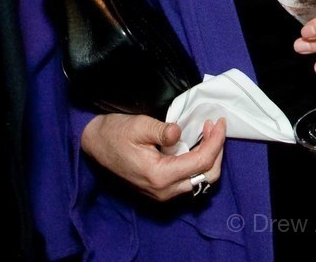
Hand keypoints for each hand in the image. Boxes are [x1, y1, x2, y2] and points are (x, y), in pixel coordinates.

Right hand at [80, 113, 226, 201]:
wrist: (96, 146)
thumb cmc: (115, 134)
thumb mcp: (138, 126)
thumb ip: (162, 130)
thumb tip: (180, 132)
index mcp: (160, 175)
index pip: (201, 162)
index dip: (216, 141)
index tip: (219, 122)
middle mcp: (164, 190)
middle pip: (207, 176)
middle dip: (217, 150)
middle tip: (214, 126)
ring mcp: (163, 193)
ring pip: (200, 181)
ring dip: (210, 158)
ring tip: (207, 133)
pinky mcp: (161, 190)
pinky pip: (189, 181)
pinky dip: (199, 163)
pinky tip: (196, 144)